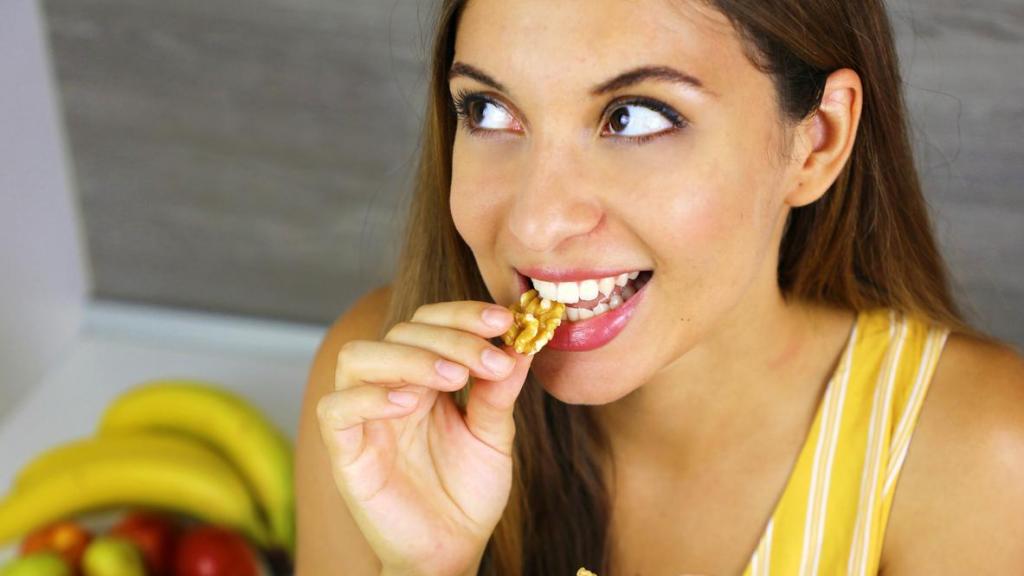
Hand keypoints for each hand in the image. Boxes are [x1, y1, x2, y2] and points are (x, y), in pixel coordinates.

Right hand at [317, 300, 529, 575]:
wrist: (452, 551)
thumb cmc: (467, 493)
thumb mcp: (492, 437)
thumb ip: (498, 393)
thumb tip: (519, 346)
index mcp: (423, 378)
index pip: (430, 323)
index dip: (462, 315)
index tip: (504, 321)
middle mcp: (390, 388)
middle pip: (400, 332)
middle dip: (449, 338)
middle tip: (489, 361)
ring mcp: (364, 417)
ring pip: (358, 357)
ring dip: (409, 358)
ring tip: (453, 378)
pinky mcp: (345, 451)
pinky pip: (336, 409)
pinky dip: (367, 397)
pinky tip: (409, 404)